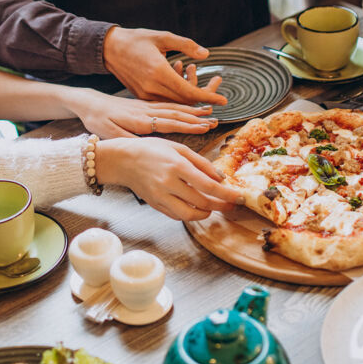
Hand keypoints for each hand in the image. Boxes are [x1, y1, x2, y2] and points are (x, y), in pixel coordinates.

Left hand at [74, 89, 217, 138]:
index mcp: (139, 119)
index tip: (204, 126)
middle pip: (176, 113)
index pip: (168, 122)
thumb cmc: (97, 120)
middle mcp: (146, 110)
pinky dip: (181, 105)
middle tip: (215, 119)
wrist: (88, 101)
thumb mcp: (108, 133)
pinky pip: (166, 104)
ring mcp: (146, 106)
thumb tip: (144, 148)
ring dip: (192, 109)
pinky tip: (189, 108)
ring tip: (208, 111)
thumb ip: (127, 140)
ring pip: (173, 107)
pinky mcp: (144, 104)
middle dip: (196, 116)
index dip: (188, 125)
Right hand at [97, 138, 241, 220]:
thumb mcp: (179, 148)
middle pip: (202, 202)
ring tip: (214, 206)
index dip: (227, 194)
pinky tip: (197, 207)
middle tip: (231, 204)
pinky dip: (190, 214)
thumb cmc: (152, 150)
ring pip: (190, 214)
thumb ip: (201, 162)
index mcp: (177, 166)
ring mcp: (161, 196)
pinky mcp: (155, 205)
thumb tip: (221, 178)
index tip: (238, 197)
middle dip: (221, 205)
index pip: (208, 186)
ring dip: (206, 213)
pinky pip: (177, 215)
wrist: (123, 160)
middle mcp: (169, 183)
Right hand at [103, 27, 226, 105]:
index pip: (189, 92)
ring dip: (190, 99)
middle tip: (218, 92)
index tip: (224, 101)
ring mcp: (145, 94)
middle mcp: (152, 87)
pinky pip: (164, 102)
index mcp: (158, 72)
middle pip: (184, 102)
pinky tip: (183, 84)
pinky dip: (177, 97)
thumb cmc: (136, 39)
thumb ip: (186, 45)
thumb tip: (206, 55)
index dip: (208, 97)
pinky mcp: (141, 96)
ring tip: (201, 86)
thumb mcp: (162, 37)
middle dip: (204, 100)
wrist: (109, 49)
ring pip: (175, 104)